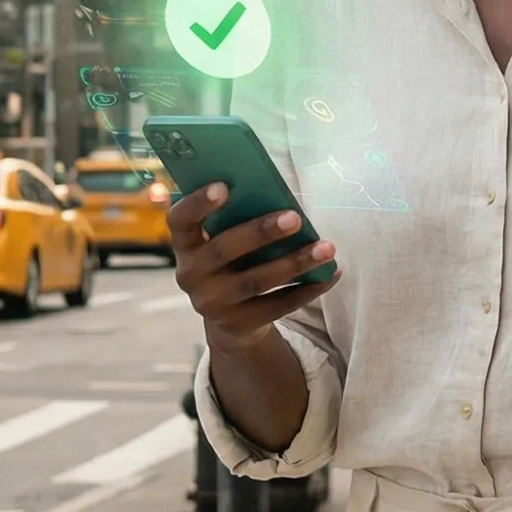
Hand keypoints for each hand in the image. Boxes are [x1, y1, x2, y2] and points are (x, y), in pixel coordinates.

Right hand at [166, 183, 338, 350]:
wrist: (230, 317)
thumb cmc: (233, 259)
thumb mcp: (222, 239)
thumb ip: (235, 219)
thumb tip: (276, 195)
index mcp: (185, 244)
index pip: (179, 220)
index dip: (197, 203)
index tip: (223, 186)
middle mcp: (191, 275)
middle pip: (223, 250)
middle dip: (260, 233)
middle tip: (295, 218)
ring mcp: (213, 304)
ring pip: (256, 281)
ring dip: (295, 263)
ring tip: (326, 248)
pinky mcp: (239, 325)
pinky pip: (278, 306)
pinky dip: (308, 289)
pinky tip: (331, 273)